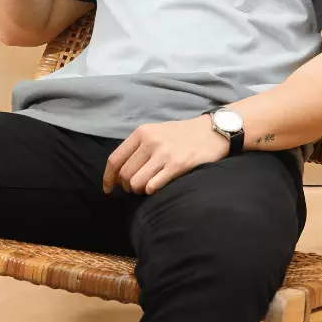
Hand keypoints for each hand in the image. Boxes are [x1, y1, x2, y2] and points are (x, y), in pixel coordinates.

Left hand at [103, 115, 228, 195]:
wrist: (212, 131)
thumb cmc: (182, 135)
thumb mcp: (156, 132)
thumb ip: (138, 147)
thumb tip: (119, 173)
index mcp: (141, 132)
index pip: (114, 160)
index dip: (108, 178)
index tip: (108, 189)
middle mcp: (150, 142)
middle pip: (124, 174)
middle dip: (127, 186)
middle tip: (136, 188)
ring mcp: (164, 153)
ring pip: (136, 183)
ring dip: (139, 190)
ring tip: (147, 187)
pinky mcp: (178, 165)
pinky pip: (153, 186)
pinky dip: (151, 191)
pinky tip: (157, 187)